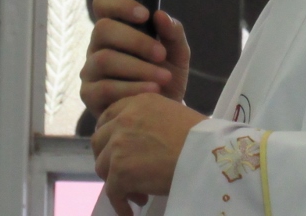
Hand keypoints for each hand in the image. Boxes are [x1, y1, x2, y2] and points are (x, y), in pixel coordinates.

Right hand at [80, 0, 190, 118]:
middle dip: (136, 41)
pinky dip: (132, 89)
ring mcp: (91, 70)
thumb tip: (160, 15)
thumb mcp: (177, 53)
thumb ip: (173, 33)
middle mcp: (98, 46)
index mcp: (116, 28)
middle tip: (161, 54)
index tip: (145, 15)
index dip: (120, 4)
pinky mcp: (90, 95)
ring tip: (163, 78)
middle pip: (103, 29)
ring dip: (138, 68)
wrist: (164, 114)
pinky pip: (105, 88)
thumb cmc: (166, 76)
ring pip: (104, 59)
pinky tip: (152, 92)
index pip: (103, 4)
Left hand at [91, 93, 207, 215]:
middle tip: (123, 172)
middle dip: (108, 158)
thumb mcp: (172, 113)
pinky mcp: (119, 170)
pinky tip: (130, 211)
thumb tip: (139, 140)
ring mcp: (119, 145)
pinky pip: (112, 192)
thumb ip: (149, 119)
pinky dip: (120, 204)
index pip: (109, 116)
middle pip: (99, 141)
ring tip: (136, 193)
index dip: (110, 135)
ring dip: (115, 181)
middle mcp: (124, 119)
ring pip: (102, 167)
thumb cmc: (200, 136)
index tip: (117, 149)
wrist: (206, 154)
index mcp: (137, 102)